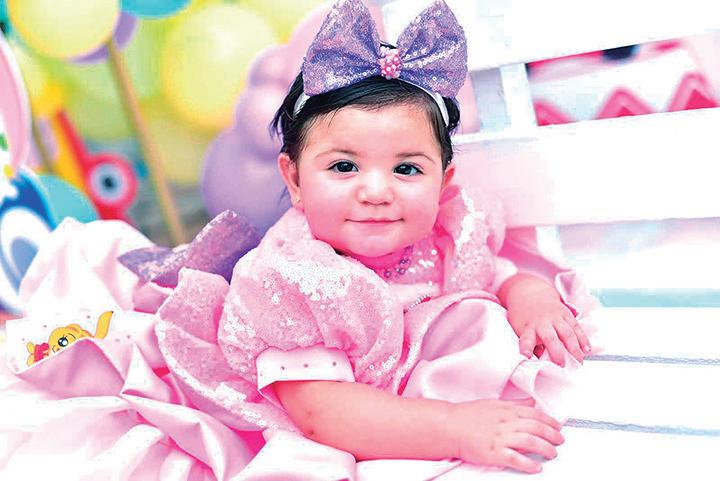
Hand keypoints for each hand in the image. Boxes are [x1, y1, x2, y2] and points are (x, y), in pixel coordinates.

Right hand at [449, 398, 563, 473]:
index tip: (558, 426)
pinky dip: (528, 464)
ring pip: (530, 442)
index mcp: (506, 410)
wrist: (449, 426)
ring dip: (545, 448)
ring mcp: (499, 437)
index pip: (534, 414)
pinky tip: (536, 467)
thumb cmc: (467, 415)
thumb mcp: (493, 403)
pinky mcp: (493, 453)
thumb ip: (515, 404)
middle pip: (536, 428)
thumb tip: (531, 402)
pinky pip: (515, 459)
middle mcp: (505, 422)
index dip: (550, 421)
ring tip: (553, 453)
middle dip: (552, 435)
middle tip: (560, 440)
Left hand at [507, 295, 590, 365]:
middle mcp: (541, 322)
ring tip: (579, 362)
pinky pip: (576, 327)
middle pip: (550, 338)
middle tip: (562, 365)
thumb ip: (531, 345)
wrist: (531, 292)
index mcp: (527, 328)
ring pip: (566, 333)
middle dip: (557, 352)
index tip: (527, 356)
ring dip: (574, 348)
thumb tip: (540, 362)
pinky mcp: (565, 314)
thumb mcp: (520, 329)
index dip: (526, 349)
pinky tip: (587, 349)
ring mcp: (555, 317)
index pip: (526, 340)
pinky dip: (582, 338)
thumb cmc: (525, 316)